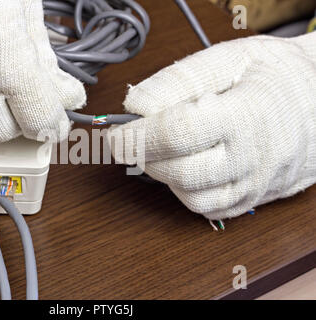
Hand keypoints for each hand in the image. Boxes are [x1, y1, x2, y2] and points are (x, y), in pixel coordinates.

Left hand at [110, 33, 315, 219]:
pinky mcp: (251, 200)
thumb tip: (135, 103)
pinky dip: (182, 190)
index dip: (136, 135)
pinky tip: (182, 164)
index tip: (115, 131)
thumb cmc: (278, 77)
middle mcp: (252, 159)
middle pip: (179, 172)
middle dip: (141, 156)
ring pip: (190, 198)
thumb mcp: (232, 58)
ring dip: (161, 174)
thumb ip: (181, 78)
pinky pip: (206, 208)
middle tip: (128, 138)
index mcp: (246, 116)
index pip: (177, 133)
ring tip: (158, 148)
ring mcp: (254, 185)